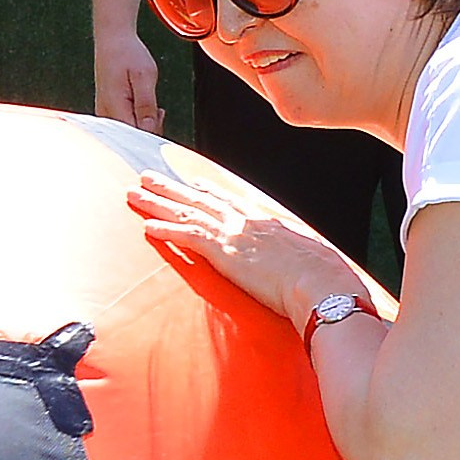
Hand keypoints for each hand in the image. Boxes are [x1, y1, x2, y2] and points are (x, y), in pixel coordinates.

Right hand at [96, 33, 164, 133]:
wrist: (113, 41)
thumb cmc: (127, 54)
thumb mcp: (144, 76)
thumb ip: (146, 105)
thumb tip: (149, 129)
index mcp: (115, 107)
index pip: (136, 136)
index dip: (153, 133)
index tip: (160, 118)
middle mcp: (106, 114)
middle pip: (132, 137)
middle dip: (151, 128)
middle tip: (157, 109)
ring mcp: (105, 114)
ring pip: (130, 132)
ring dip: (145, 123)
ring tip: (150, 104)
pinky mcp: (107, 112)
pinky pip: (125, 125)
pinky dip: (138, 119)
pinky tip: (143, 108)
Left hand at [126, 167, 360, 330]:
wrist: (321, 283)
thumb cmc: (324, 278)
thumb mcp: (313, 259)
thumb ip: (299, 258)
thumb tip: (306, 267)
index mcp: (268, 222)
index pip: (233, 201)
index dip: (210, 191)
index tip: (195, 182)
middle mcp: (247, 222)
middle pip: (202, 200)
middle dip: (173, 187)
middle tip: (149, 176)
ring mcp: (234, 234)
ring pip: (186, 212)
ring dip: (158, 202)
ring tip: (134, 192)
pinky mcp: (223, 252)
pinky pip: (187, 237)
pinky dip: (165, 230)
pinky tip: (146, 226)